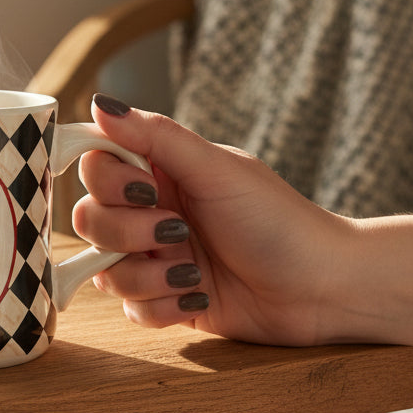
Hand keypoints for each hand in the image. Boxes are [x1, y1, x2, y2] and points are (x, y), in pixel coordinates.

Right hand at [74, 95, 352, 345]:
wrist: (324, 288)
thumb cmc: (280, 221)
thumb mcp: (217, 170)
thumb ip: (156, 136)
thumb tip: (101, 103)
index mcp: (160, 173)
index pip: (94, 167)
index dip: (108, 183)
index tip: (147, 190)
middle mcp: (151, 212)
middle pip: (88, 219)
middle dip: (127, 234)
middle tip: (179, 233)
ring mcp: (156, 259)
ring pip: (104, 270)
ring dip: (146, 277)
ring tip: (192, 274)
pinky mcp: (165, 301)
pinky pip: (129, 309)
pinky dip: (161, 307)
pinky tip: (199, 298)